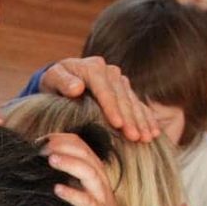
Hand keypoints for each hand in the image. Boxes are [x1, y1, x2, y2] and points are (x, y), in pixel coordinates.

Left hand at [39, 56, 158, 141]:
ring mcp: (120, 81)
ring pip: (133, 102)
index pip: (105, 89)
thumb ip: (63, 82)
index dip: (112, 107)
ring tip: (147, 138)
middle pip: (122, 97)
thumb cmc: (54, 83)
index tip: (117, 124)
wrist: (60, 80)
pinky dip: (147, 118)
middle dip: (130, 118)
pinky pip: (138, 105)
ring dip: (142, 121)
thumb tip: (77, 87)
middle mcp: (110, 72)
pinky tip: (154, 132)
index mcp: (93, 67)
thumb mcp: (52, 79)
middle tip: (136, 137)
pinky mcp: (125, 91)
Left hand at [41, 132, 147, 205]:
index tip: (37, 141)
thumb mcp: (75, 191)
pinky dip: (72, 193)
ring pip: (88, 171)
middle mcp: (98, 179)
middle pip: (83, 151)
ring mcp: (100, 196)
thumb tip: (34, 164)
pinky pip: (86, 200)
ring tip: (49, 159)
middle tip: (39, 147)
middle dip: (61, 145)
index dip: (58, 138)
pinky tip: (57, 189)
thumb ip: (63, 176)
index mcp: (92, 170)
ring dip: (69, 163)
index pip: (77, 143)